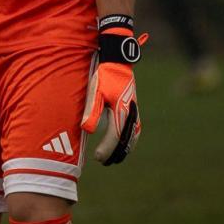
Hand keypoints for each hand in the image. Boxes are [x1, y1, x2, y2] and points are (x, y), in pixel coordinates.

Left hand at [80, 20, 147, 165]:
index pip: (115, 136)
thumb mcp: (95, 91)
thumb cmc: (104, 76)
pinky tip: (122, 146)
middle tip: (103, 161)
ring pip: (132, 137)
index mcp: (122, 110)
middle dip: (115, 153)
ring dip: (123, 149)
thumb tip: (88, 130)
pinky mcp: (135, 110)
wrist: (118, 62)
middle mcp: (131, 113)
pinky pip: (135, 131)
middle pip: (126, 140)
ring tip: (112, 158)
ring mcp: (135, 112)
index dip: (107, 149)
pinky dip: (129, 141)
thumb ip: (92, 111)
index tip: (97, 157)